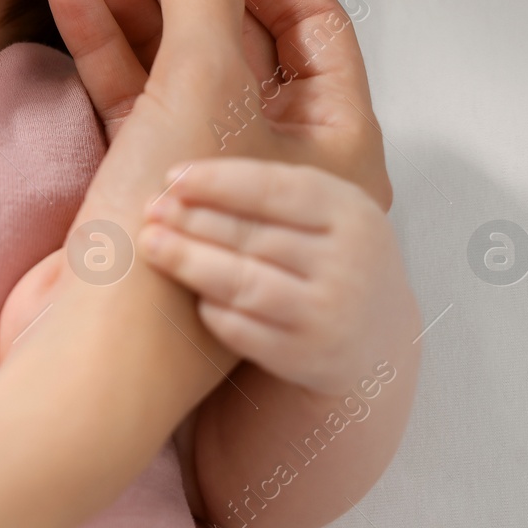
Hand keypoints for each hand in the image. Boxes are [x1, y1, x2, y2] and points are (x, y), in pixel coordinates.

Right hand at [50, 0, 391, 209]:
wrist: (99, 354)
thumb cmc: (180, 233)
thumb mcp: (202, 89)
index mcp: (334, 141)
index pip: (309, 22)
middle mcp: (280, 155)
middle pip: (236, 36)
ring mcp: (212, 173)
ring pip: (178, 64)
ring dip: (135, 6)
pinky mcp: (147, 187)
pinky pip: (137, 98)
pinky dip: (107, 48)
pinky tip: (75, 1)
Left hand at [137, 157, 418, 397]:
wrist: (377, 339)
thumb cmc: (329, 256)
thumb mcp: (327, 211)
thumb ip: (274, 186)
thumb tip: (186, 169)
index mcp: (351, 211)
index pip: (275, 188)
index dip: (218, 180)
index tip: (171, 175)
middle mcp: (350, 262)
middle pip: (254, 235)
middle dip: (193, 219)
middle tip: (150, 209)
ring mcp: (331, 314)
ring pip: (246, 284)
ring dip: (190, 262)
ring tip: (152, 245)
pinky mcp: (309, 358)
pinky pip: (244, 330)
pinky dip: (211, 309)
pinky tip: (189, 293)